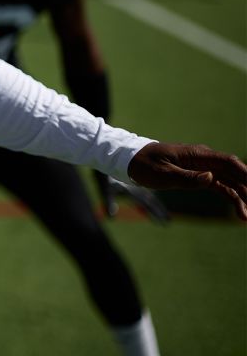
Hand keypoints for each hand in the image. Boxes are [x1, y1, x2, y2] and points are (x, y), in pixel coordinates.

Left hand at [127, 142, 246, 220]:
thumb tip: (212, 178)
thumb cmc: (144, 164)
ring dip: (243, 196)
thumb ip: (186, 177)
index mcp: (197, 155)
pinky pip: (222, 187)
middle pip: (235, 173)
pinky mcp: (200, 177)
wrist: (131, 161)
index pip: (228, 162)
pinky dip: (232, 198)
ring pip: (231, 182)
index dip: (246, 173)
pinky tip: (241, 212)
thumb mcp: (162, 173)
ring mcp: (204, 169)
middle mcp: (205, 160)